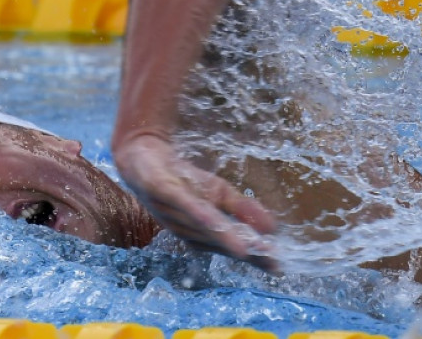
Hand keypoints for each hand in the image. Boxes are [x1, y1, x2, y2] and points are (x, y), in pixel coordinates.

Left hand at [113, 133, 280, 272]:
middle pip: (218, 242)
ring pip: (202, 228)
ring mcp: (173, 212)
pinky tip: (215, 221)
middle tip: (270, 260)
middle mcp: (186, 229)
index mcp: (201, 233)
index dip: (253, 257)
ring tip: (249, 249)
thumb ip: (244, 210)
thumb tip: (274, 228)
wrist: (143, 154)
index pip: (231, 247)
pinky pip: (183, 204)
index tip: (278, 266)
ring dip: (225, 239)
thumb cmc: (181, 179)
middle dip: (244, 252)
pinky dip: (199, 215)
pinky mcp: (164, 190)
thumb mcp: (218, 192)